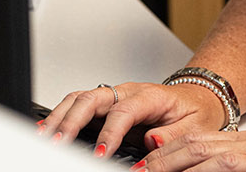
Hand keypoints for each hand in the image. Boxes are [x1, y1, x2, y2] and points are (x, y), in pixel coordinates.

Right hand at [39, 82, 226, 154]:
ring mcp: (115, 95)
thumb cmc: (195, 111)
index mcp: (150, 96)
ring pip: (80, 98)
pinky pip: (80, 103)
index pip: (123, 112)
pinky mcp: (108, 102)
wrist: (198, 98)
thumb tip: (151, 141)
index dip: (109, 132)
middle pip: (92, 99)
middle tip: (61, 143)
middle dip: (73, 121)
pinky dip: (63, 114)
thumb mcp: (195, 126)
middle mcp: (128, 91)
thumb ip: (173, 135)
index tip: (101, 153)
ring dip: (62, 116)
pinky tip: (51, 128)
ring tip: (47, 136)